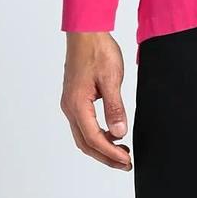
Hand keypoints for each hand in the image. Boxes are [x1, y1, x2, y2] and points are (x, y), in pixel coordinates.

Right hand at [60, 31, 131, 169]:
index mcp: (77, 104)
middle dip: (105, 157)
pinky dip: (97, 135)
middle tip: (126, 164)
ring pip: (83, 136)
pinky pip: (83, 125)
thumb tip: (119, 133)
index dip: (111, 153)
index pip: (94, 139)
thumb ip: (114, 108)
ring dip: (101, 147)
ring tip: (122, 153)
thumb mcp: (111, 79)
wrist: (86, 33)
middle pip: (85, 143)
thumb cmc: (97, 51)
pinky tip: (113, 134)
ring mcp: (70, 104)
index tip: (127, 161)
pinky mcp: (75, 99)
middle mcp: (69, 107)